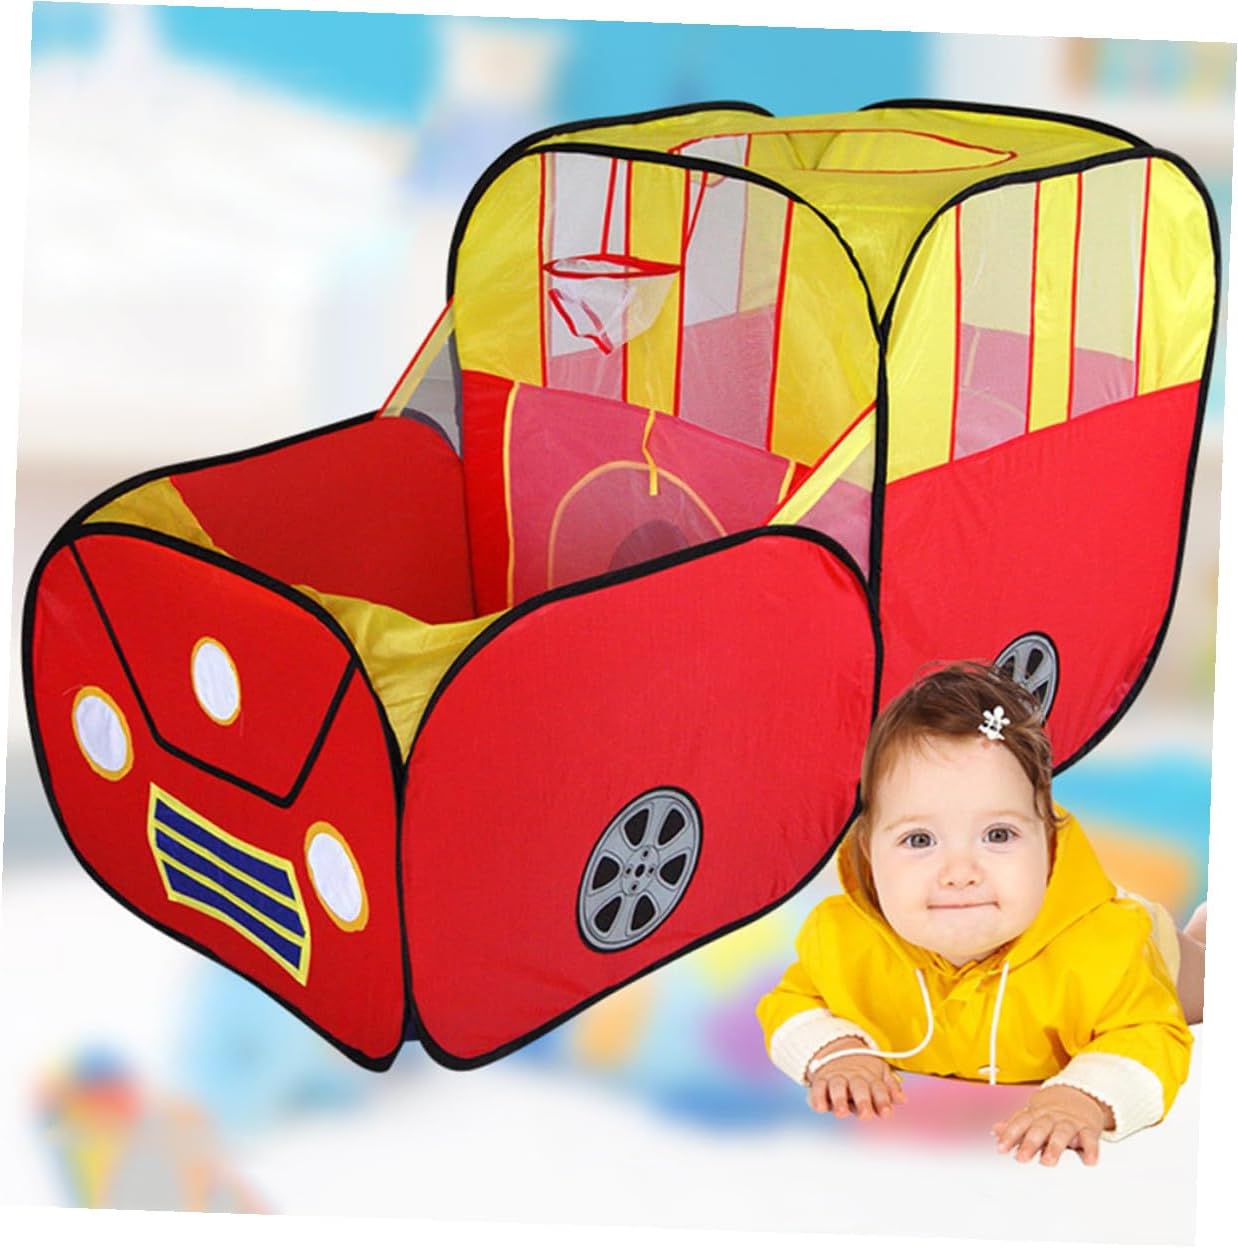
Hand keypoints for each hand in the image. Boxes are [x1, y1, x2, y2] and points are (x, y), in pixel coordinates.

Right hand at [806, 1037, 905, 1120]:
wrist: (838, 1050)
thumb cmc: (863, 1070)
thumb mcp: (880, 1074)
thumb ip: (891, 1088)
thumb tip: (902, 1099)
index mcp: (870, 1077)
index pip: (879, 1088)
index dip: (883, 1101)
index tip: (886, 1113)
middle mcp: (853, 1077)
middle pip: (858, 1087)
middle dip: (862, 1100)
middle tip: (865, 1114)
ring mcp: (836, 1078)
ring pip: (837, 1086)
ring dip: (839, 1099)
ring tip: (841, 1112)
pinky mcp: (820, 1080)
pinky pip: (817, 1087)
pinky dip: (817, 1097)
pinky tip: (820, 1107)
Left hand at [992, 1084, 1112, 1165]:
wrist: (1080, 1093)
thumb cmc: (1053, 1110)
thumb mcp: (1033, 1114)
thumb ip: (1016, 1125)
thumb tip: (994, 1132)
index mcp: (1036, 1114)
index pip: (1020, 1123)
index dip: (1009, 1135)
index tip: (1000, 1148)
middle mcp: (1052, 1117)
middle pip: (1039, 1128)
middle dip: (1030, 1143)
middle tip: (1021, 1158)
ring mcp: (1070, 1122)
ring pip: (1062, 1133)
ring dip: (1055, 1147)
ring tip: (1048, 1161)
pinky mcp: (1089, 1129)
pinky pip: (1090, 1139)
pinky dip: (1090, 1150)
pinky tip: (1088, 1160)